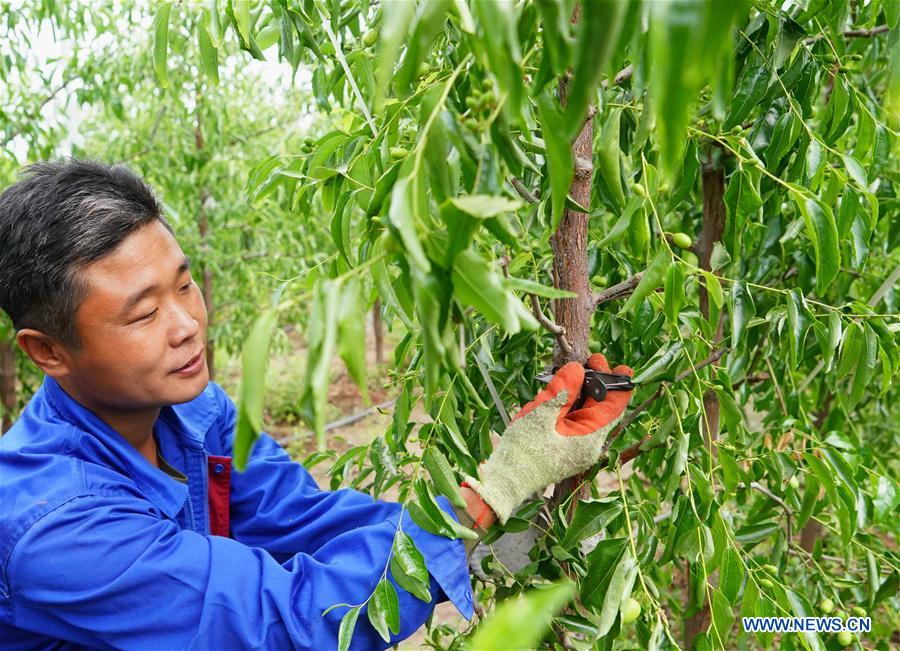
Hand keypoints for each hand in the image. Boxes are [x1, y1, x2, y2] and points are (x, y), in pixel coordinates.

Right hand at [463, 353, 633, 523]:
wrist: (505, 482)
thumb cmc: (523, 451)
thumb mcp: (541, 415)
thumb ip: (562, 391)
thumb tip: (577, 369)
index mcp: (590, 439)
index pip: (614, 406)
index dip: (615, 383)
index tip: (615, 364)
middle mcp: (590, 446)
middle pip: (600, 408)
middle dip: (594, 384)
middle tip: (588, 361)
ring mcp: (578, 449)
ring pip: (585, 414)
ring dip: (576, 396)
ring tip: (558, 383)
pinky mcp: (567, 450)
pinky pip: (573, 424)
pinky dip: (566, 409)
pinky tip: (549, 401)